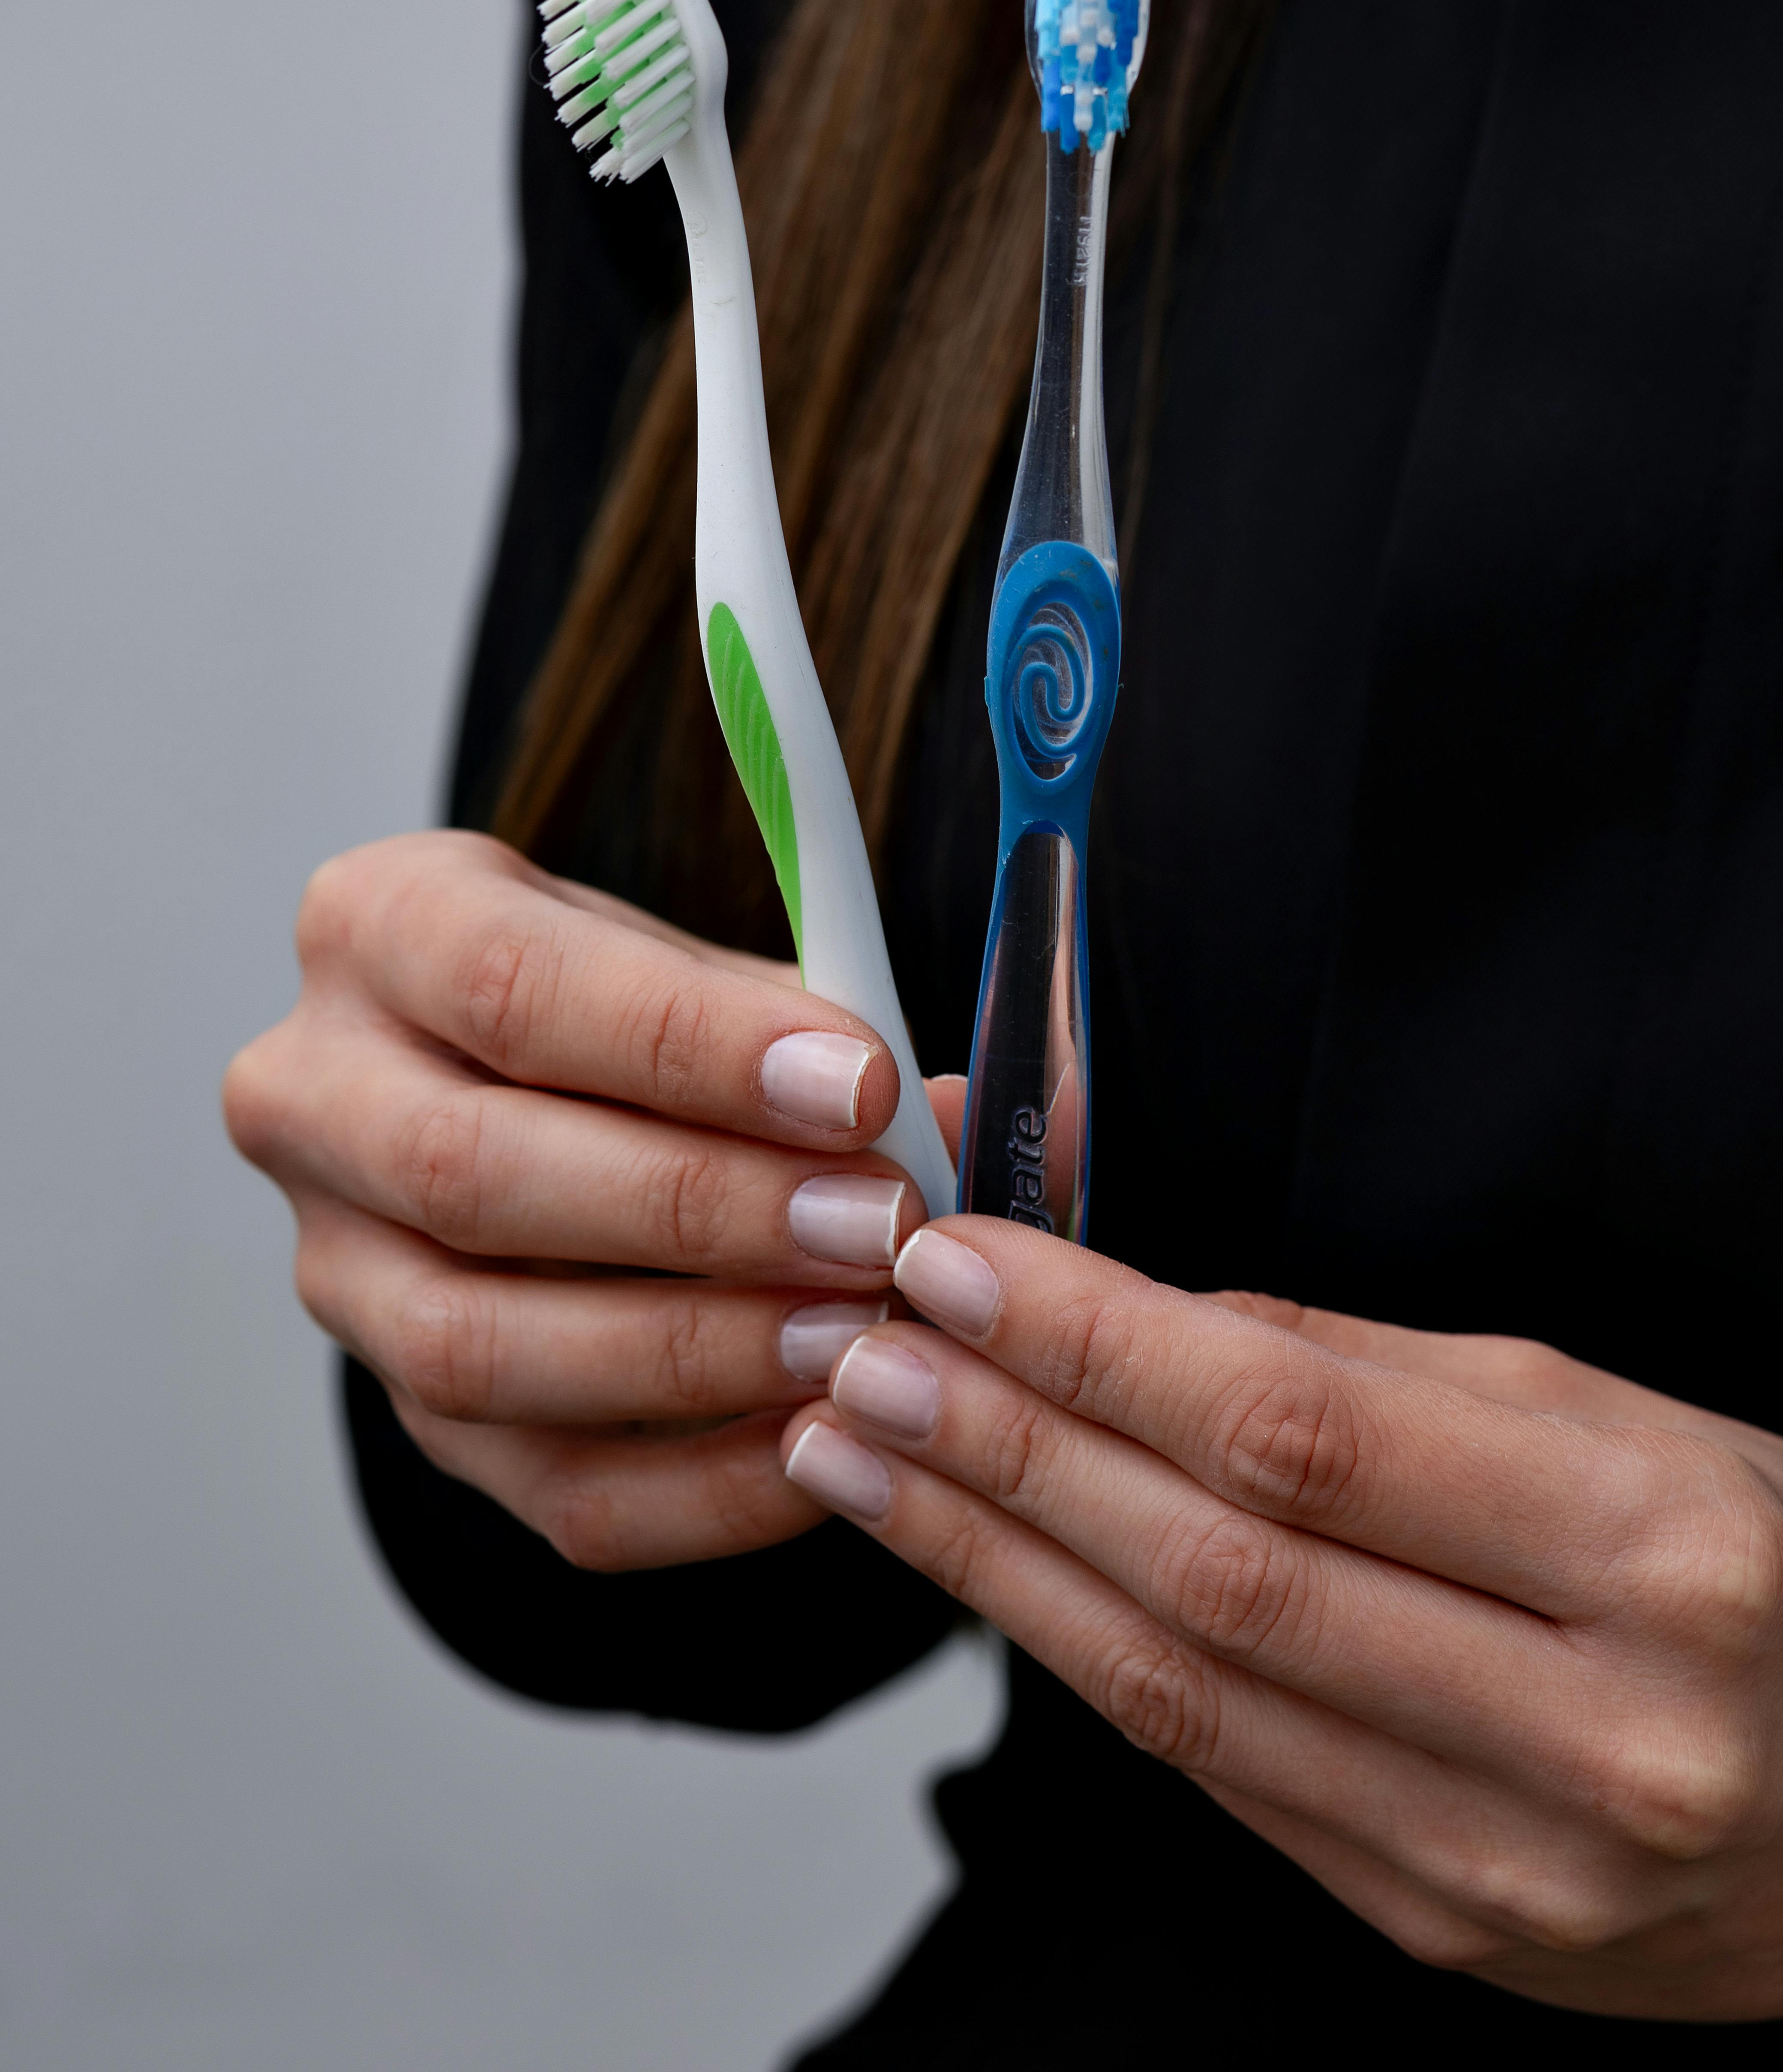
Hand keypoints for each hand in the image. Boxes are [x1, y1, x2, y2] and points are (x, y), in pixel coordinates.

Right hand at [224, 829, 950, 1569]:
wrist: (542, 1084)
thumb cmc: (639, 1009)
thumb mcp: (710, 965)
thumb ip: (828, 1031)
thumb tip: (989, 1121)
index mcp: (379, 929)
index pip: (514, 987)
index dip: (693, 1045)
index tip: (861, 1087)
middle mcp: (310, 1097)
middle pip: (472, 1172)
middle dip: (696, 1208)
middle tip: (874, 1225)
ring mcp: (336, 1269)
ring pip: (477, 1345)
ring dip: (690, 1353)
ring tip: (856, 1337)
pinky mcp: (404, 1408)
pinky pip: (541, 1485)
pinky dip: (697, 1485)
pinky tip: (822, 1447)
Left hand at [783, 1221, 1782, 2018]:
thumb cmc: (1756, 1580)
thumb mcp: (1622, 1421)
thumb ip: (1388, 1375)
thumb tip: (1167, 1317)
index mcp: (1650, 1557)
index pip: (1304, 1431)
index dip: (1106, 1343)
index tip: (967, 1265)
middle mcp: (1582, 1731)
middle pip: (1221, 1564)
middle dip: (1010, 1446)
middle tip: (867, 1351)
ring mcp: (1506, 1863)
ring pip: (1185, 1689)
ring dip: (993, 1561)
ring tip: (863, 1452)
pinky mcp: (1442, 1931)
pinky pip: (1220, 1776)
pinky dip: (1079, 1658)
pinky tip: (985, 1571)